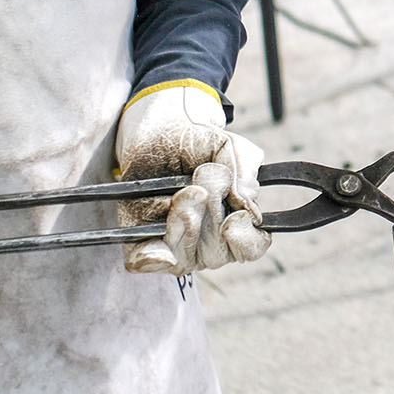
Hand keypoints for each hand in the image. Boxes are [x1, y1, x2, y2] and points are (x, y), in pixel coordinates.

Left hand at [114, 83, 267, 275]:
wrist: (154, 131)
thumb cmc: (194, 143)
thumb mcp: (226, 146)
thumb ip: (244, 171)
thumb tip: (247, 207)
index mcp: (234, 222)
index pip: (251, 248)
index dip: (245, 238)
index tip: (235, 216)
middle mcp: (207, 241)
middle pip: (216, 254)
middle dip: (209, 218)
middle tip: (198, 188)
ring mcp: (175, 245)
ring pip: (184, 258)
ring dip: (184, 225)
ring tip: (180, 194)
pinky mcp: (141, 243)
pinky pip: (148, 262)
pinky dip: (152, 255)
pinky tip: (157, 239)